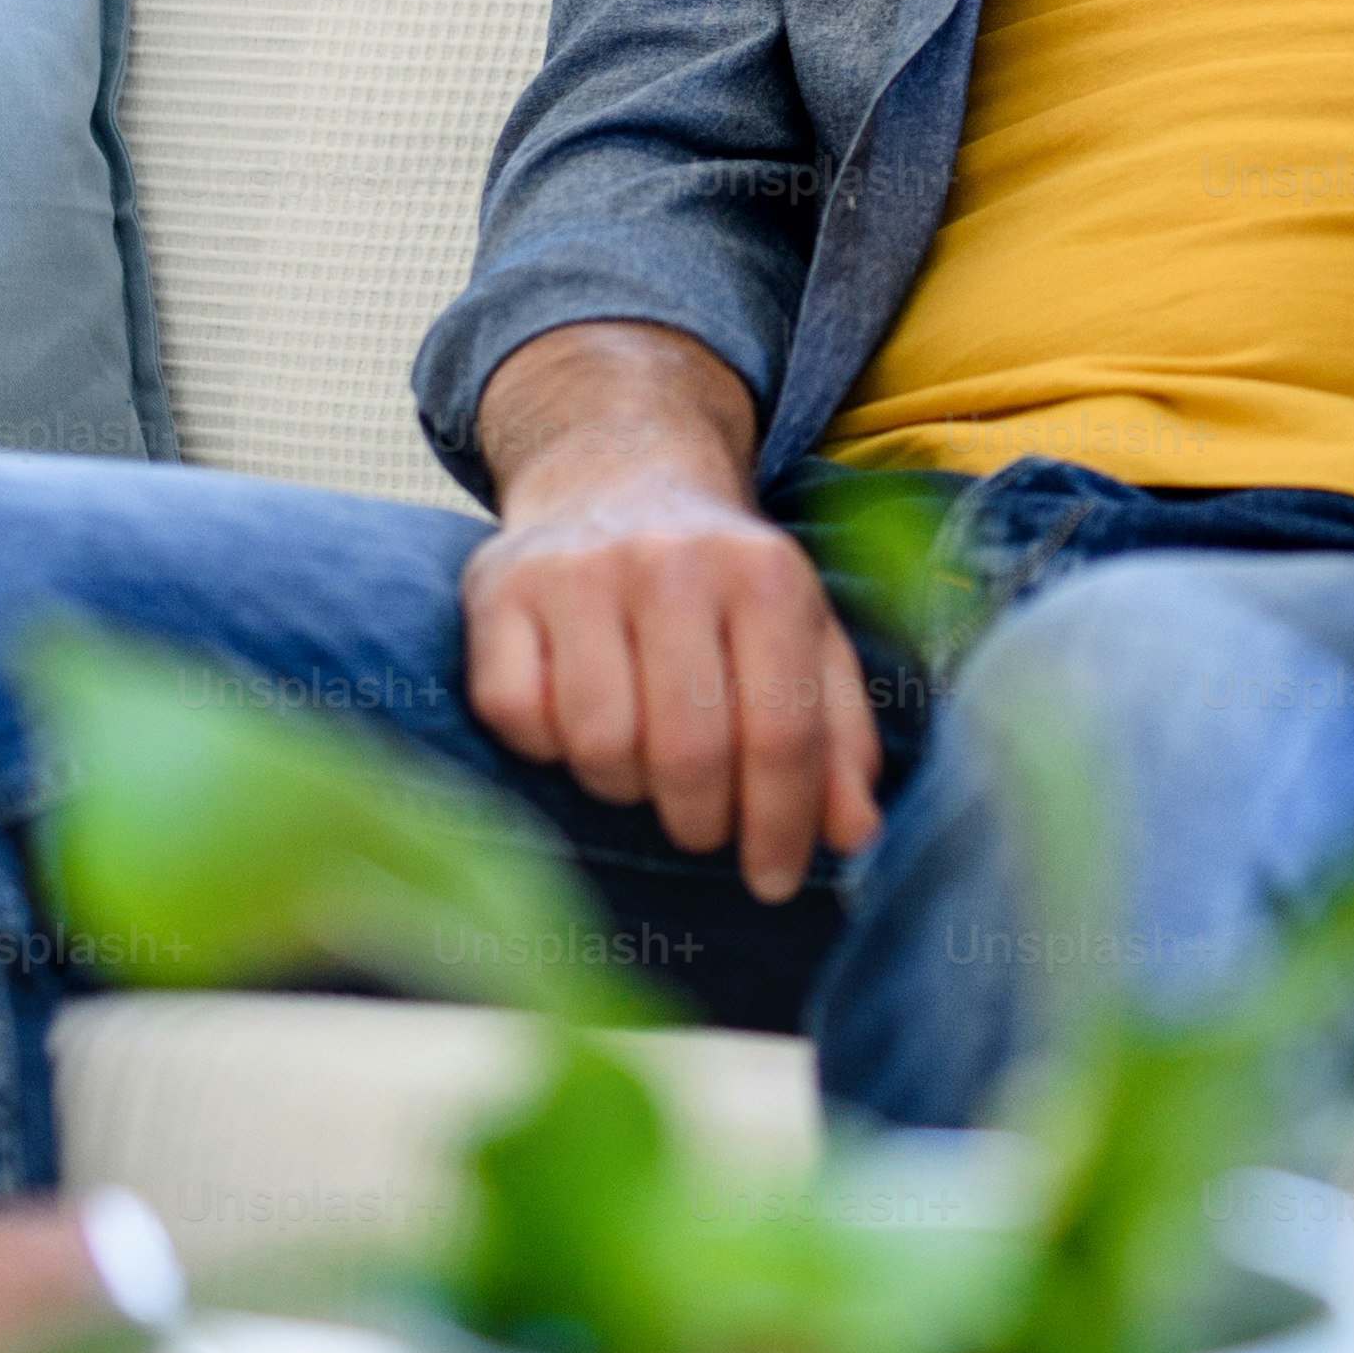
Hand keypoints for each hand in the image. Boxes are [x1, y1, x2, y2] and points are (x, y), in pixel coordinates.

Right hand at [461, 322, 880, 902]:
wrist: (618, 471)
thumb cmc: (722, 583)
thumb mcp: (802, 634)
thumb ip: (838, 734)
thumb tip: (855, 836)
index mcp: (765, 572)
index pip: (781, 732)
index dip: (780, 824)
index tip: (773, 880)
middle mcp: (671, 562)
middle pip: (690, 752)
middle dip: (701, 820)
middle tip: (703, 825)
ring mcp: (577, 572)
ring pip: (601, 746)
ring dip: (624, 785)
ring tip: (641, 761)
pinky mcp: (498, 590)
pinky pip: (519, 717)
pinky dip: (546, 746)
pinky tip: (573, 720)